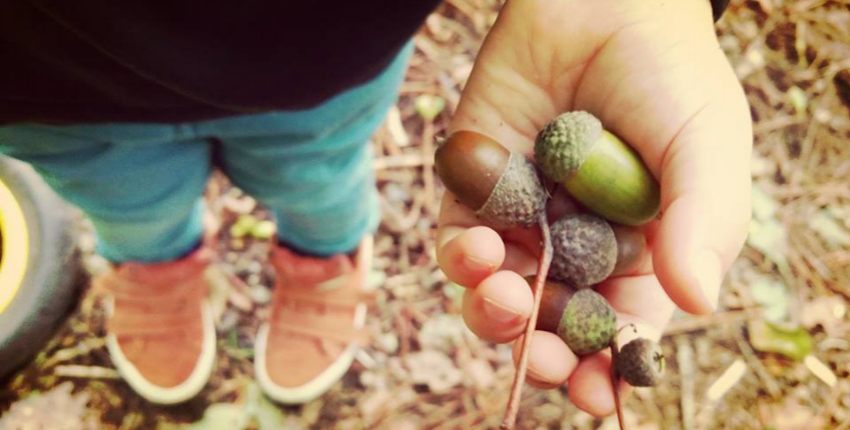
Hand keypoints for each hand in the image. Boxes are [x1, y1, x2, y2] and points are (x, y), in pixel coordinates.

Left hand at [436, 0, 751, 416]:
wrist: (603, 1)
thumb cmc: (670, 76)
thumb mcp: (707, 146)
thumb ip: (703, 221)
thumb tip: (694, 304)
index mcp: (640, 253)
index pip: (620, 328)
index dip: (608, 368)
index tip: (598, 394)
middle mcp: (579, 245)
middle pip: (553, 324)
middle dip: (545, 350)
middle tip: (545, 358)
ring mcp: (525, 220)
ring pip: (498, 295)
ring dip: (494, 312)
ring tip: (504, 296)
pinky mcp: (477, 189)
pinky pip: (458, 241)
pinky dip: (461, 258)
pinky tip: (478, 249)